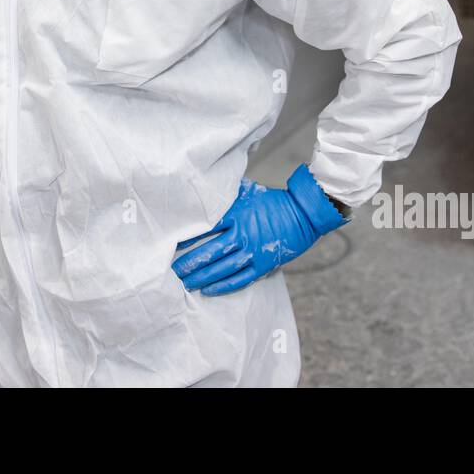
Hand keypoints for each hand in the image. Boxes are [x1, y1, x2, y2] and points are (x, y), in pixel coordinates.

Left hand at [172, 165, 346, 295]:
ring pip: (222, 268)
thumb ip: (225, 190)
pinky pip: (240, 279)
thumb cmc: (272, 200)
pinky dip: (223, 286)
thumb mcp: (247, 189)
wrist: (303, 214)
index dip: (187, 237)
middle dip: (189, 263)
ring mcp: (253, 251)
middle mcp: (243, 234)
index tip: (170, 244)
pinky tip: (208, 290)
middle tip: (171, 271)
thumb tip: (203, 182)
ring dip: (202, 277)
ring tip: (184, 283)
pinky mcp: (263, 264)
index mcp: (236, 214)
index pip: (205, 228)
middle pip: (210, 251)